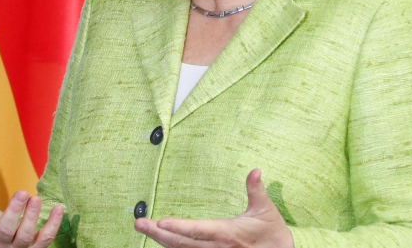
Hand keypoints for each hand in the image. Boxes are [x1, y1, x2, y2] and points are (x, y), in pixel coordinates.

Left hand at [135, 169, 293, 246]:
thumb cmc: (272, 233)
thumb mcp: (265, 210)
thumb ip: (255, 190)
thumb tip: (254, 170)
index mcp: (227, 233)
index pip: (199, 230)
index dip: (179, 227)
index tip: (160, 221)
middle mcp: (217, 247)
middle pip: (182, 243)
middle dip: (158, 233)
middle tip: (138, 223)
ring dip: (162, 240)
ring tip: (143, 228)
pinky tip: (160, 241)